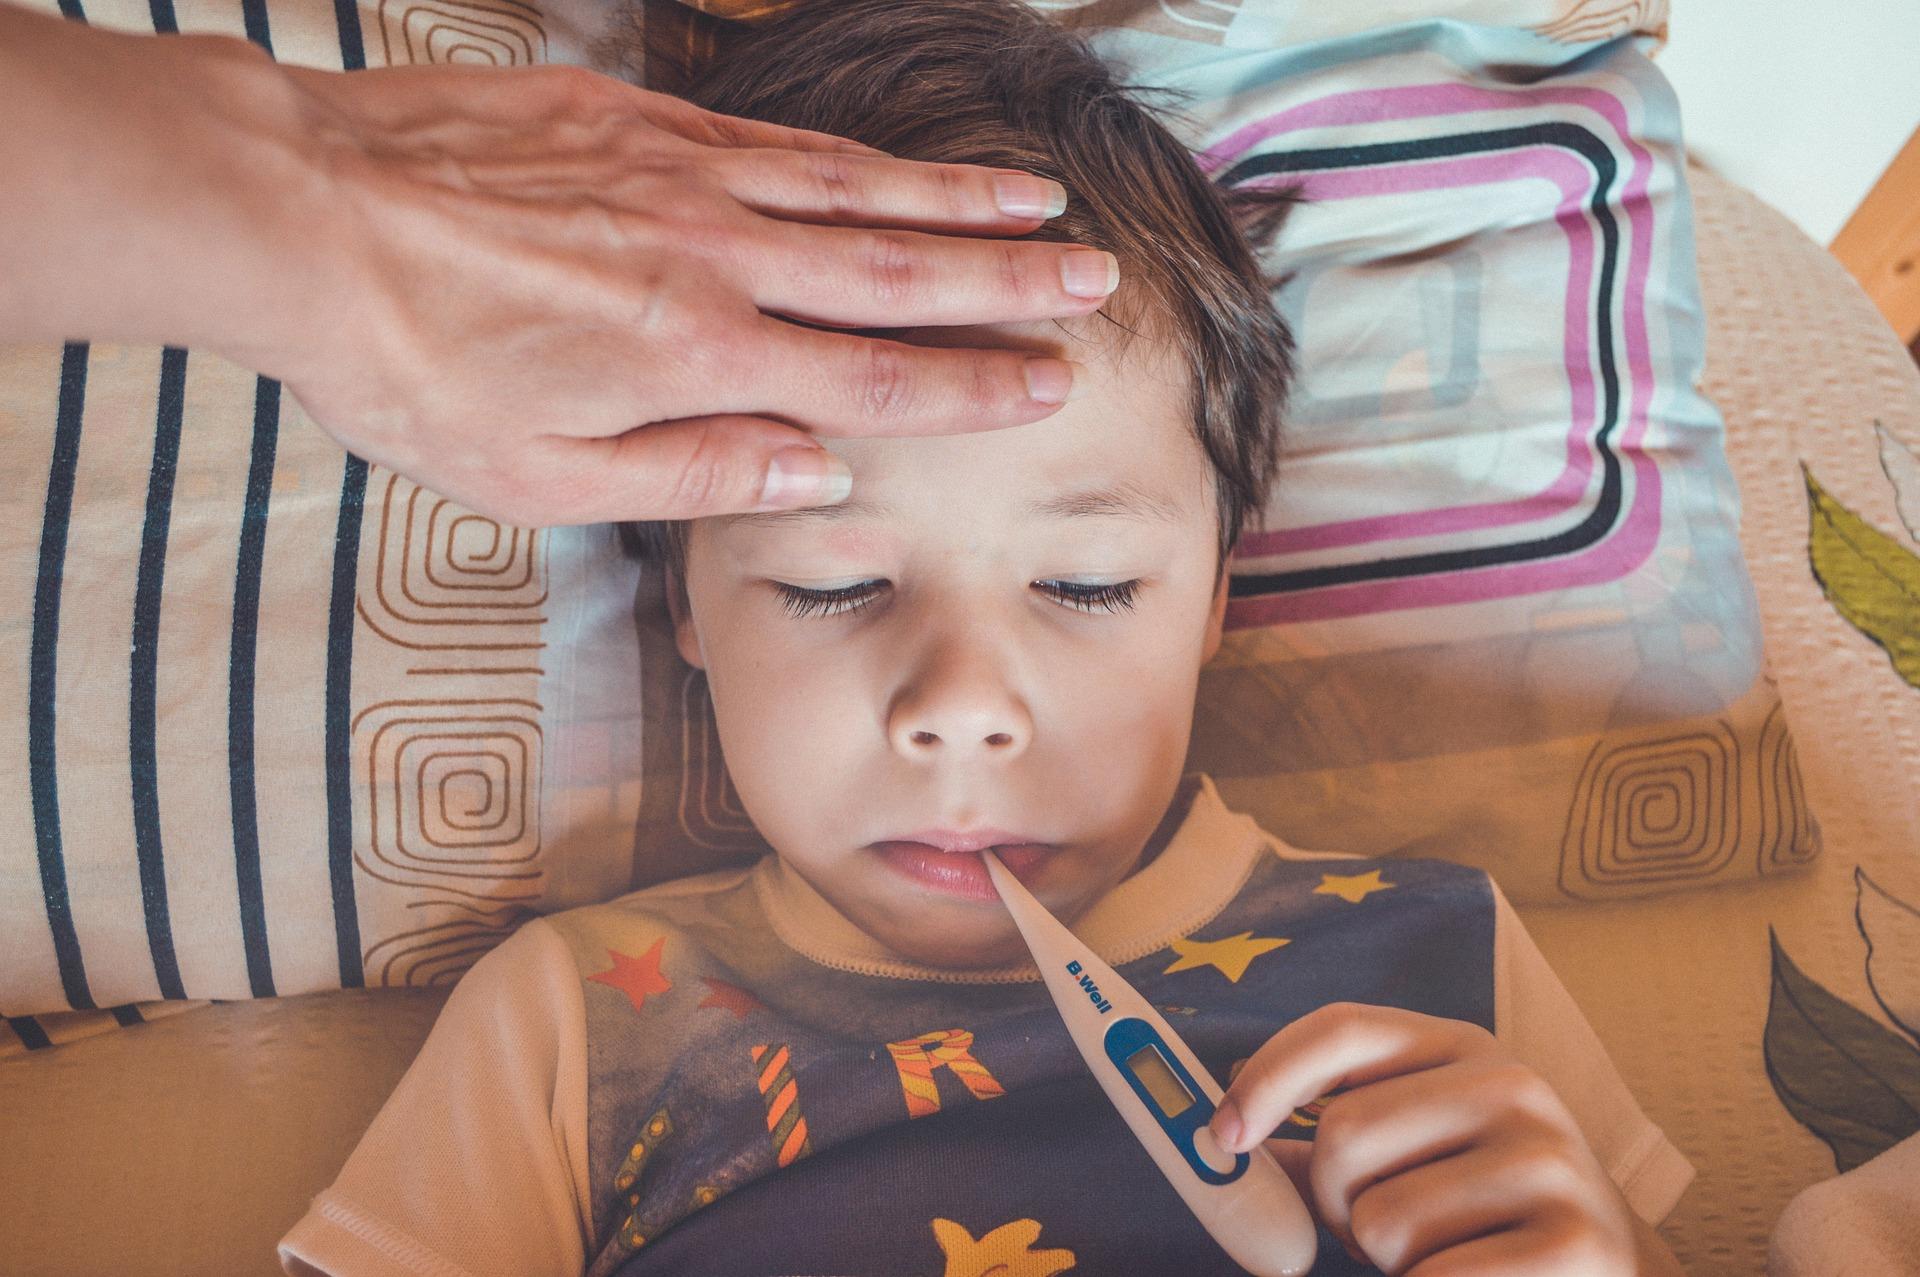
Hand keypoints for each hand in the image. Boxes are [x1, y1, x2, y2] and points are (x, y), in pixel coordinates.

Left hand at [267, 57, 1123, 525]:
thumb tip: (813, 481)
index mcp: (698, 359)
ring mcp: (683, 177)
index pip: (874, 378)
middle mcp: (714, 259)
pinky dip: (860, 157)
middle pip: (896, 272)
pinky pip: (779, 141)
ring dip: (959, 204)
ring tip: (1042, 207)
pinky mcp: (641, 122)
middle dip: (1009, 283)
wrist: (304, 213)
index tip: (1050, 384)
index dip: (974, 386)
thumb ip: (690, 477)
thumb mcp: (540, 477)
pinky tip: (902, 164)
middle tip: (1096, 284)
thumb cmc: (411, 366)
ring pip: (855, 192)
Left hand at [1209, 1003, 1684, 1276]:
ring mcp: (1549, 1162)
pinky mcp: (1573, 1243)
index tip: (1223, 1134)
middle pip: (1342, 1136)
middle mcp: (1514, 1086)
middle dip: (1333, 1203)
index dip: (1266, 1075)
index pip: (1341, 1029)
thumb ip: (1328, 1135)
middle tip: (1376, 1229)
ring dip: (1385, 1260)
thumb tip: (1225, 1134)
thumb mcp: (1415, 1146)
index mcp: (1465, 1046)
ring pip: (1380, 1221)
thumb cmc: (1480, 1207)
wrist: (1609, 1267)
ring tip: (1438, 1254)